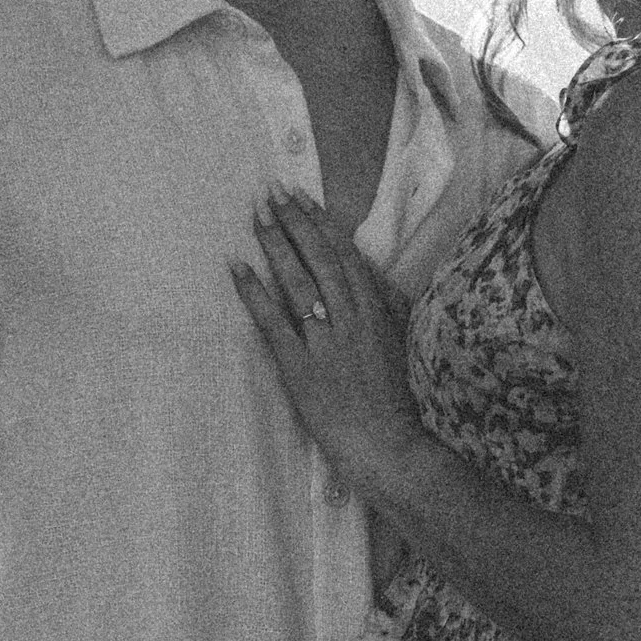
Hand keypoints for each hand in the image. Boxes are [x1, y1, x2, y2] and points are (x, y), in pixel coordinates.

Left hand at [232, 193, 422, 502]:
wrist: (391, 447)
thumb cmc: (398, 402)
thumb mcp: (402, 344)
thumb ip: (387, 308)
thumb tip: (370, 276)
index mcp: (376, 312)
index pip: (345, 255)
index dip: (320, 223)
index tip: (300, 197)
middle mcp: (351, 320)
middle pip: (319, 259)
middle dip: (293, 222)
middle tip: (269, 192)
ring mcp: (326, 343)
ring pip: (298, 282)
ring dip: (275, 245)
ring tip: (254, 216)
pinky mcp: (301, 369)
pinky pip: (273, 322)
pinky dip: (254, 292)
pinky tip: (237, 266)